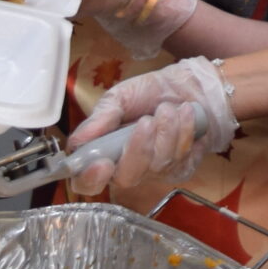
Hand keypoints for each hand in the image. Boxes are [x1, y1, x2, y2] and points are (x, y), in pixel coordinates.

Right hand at [64, 55, 236, 194]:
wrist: (189, 86)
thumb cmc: (149, 93)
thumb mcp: (120, 96)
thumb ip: (101, 117)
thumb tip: (78, 141)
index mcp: (103, 154)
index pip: (87, 182)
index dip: (91, 179)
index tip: (103, 163)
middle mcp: (127, 169)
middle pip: (127, 178)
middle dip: (139, 148)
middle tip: (147, 120)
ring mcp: (155, 172)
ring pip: (158, 165)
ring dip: (166, 130)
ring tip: (168, 107)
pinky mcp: (181, 169)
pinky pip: (182, 158)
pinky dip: (184, 131)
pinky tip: (185, 114)